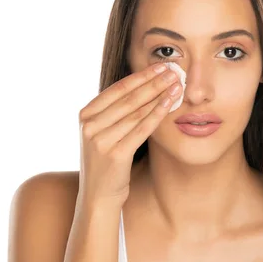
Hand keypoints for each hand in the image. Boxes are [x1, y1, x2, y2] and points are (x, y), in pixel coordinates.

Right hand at [77, 62, 182, 206]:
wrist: (98, 195)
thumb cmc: (106, 161)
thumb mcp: (101, 132)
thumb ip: (114, 111)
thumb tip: (144, 84)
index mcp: (85, 115)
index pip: (117, 89)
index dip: (140, 76)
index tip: (159, 66)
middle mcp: (89, 125)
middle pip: (128, 98)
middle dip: (153, 82)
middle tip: (173, 71)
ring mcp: (100, 140)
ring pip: (136, 112)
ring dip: (159, 95)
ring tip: (176, 85)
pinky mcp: (115, 155)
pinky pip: (141, 129)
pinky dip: (157, 114)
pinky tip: (170, 104)